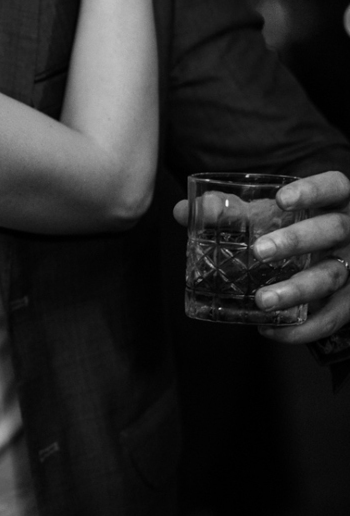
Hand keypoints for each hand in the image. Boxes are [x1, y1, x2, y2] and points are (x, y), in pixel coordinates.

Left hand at [173, 171, 349, 343]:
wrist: (321, 262)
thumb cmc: (288, 228)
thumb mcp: (264, 215)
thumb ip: (228, 211)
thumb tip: (183, 211)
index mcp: (334, 201)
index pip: (334, 186)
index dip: (312, 190)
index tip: (280, 199)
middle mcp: (349, 231)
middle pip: (333, 230)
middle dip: (296, 240)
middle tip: (259, 251)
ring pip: (333, 276)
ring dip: (297, 290)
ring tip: (262, 300)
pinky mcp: (349, 302)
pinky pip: (332, 319)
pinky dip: (301, 329)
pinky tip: (268, 329)